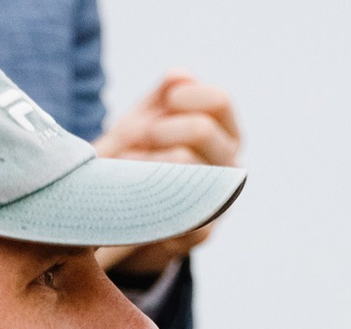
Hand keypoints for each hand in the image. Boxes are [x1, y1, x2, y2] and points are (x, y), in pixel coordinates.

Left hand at [95, 71, 240, 279]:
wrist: (122, 220)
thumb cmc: (136, 161)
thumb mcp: (145, 121)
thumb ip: (162, 96)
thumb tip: (178, 76)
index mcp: (221, 132)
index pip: (219, 102)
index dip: (186, 96)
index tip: (162, 104)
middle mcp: (228, 164)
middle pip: (202, 130)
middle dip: (160, 129)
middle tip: (137, 138)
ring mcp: (219, 199)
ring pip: (191, 169)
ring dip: (151, 162)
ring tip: (124, 165)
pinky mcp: (202, 231)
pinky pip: (182, 209)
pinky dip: (150, 196)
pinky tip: (132, 194)